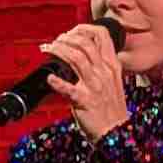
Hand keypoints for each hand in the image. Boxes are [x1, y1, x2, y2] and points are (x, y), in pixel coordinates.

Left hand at [39, 22, 128, 139]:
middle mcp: (104, 72)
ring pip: (76, 58)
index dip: (84, 28)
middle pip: (85, 44)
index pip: (103, 35)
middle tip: (55, 41)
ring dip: (58, 50)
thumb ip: (102, 66)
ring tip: (47, 49)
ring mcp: (95, 86)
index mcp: (112, 66)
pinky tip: (49, 78)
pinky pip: (68, 88)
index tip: (71, 31)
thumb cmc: (111, 109)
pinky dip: (56, 81)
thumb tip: (83, 51)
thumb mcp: (113, 82)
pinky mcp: (85, 100)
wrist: (115, 133)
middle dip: (66, 38)